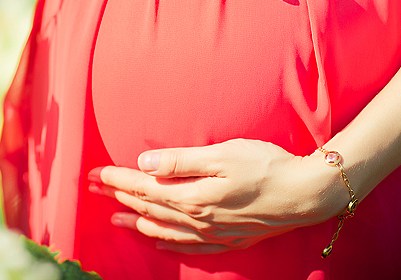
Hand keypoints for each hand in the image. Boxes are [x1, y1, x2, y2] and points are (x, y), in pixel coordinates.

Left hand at [87, 139, 346, 253]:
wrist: (306, 194)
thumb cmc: (265, 165)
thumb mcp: (221, 154)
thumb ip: (179, 160)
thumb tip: (143, 163)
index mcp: (192, 195)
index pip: (143, 187)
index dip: (117, 180)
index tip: (95, 173)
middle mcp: (197, 218)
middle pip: (149, 208)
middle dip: (119, 198)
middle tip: (94, 190)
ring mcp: (212, 232)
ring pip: (164, 230)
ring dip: (137, 223)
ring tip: (116, 219)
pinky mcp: (227, 238)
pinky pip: (188, 247)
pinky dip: (168, 244)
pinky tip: (159, 241)